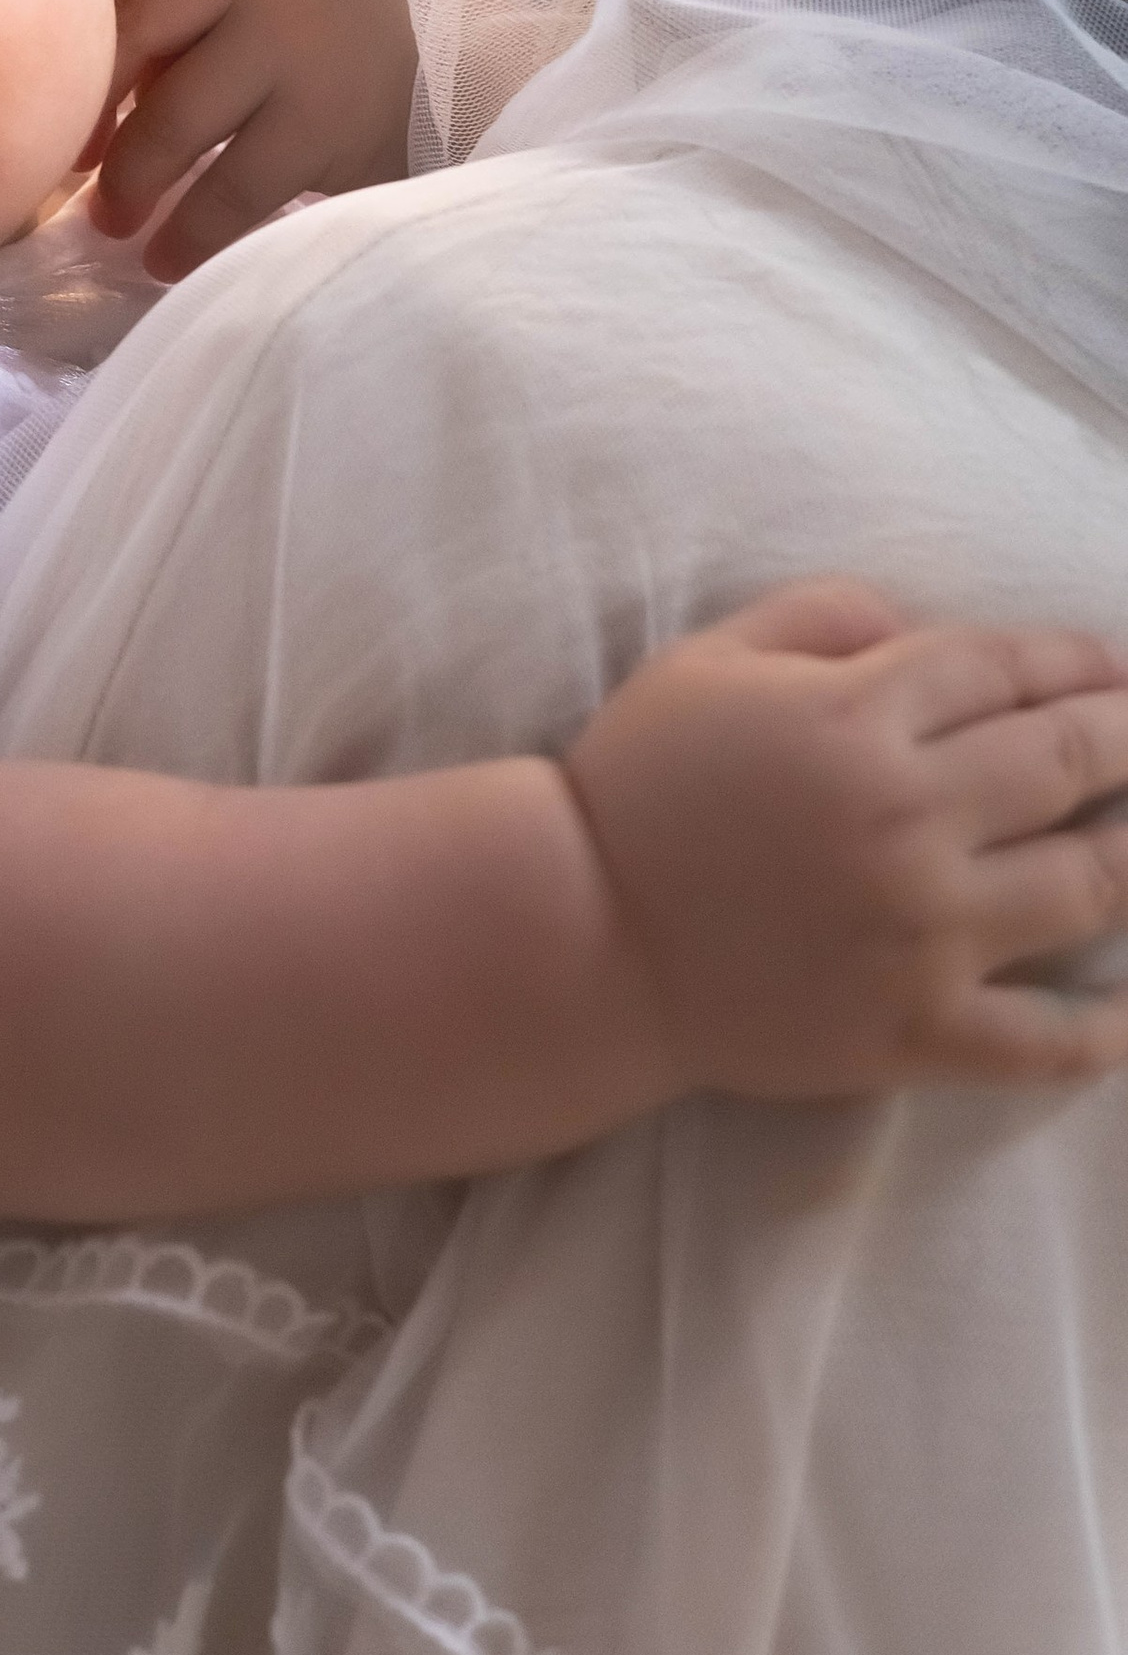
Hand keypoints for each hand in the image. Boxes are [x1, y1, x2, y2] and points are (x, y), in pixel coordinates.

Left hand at [83, 0, 417, 277]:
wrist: (467, 74)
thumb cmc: (325, 19)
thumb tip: (51, 47)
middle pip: (133, 19)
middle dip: (87, 99)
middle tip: (67, 154)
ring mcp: (299, 37)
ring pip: (171, 117)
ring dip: (127, 182)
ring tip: (112, 216)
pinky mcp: (326, 120)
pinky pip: (227, 189)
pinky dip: (186, 234)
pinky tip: (163, 256)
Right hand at [562, 581, 1127, 1094]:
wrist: (581, 936)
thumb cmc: (640, 784)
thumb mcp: (712, 659)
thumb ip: (824, 616)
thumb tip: (921, 632)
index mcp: (855, 719)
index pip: (1005, 669)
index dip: (1076, 660)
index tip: (1113, 664)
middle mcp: (906, 821)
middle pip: (1069, 760)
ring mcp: (922, 935)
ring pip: (1090, 884)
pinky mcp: (914, 1032)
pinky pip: (1045, 1039)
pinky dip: (1114, 1028)